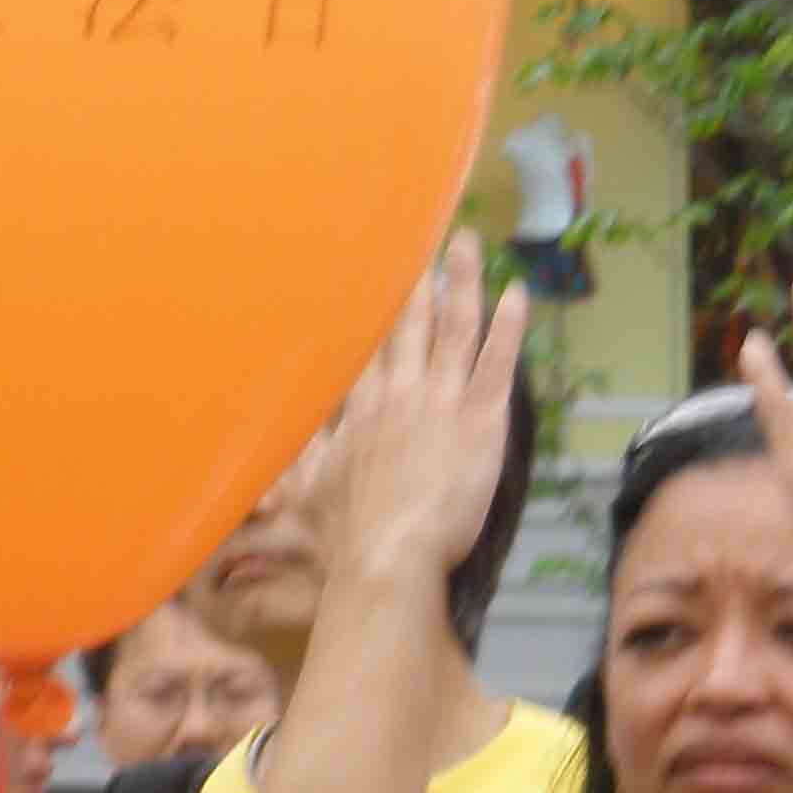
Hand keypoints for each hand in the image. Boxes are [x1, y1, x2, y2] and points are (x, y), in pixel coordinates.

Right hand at [334, 228, 528, 580]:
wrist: (386, 555)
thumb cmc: (347, 536)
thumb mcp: (308, 493)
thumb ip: (300, 462)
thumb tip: (275, 448)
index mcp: (362, 409)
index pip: (369, 346)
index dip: (373, 310)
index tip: (375, 275)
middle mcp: (400, 392)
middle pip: (410, 323)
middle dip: (418, 278)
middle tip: (423, 236)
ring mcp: (442, 401)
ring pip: (455, 328)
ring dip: (464, 282)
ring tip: (470, 244)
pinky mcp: (481, 420)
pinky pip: (497, 362)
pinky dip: (508, 327)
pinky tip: (518, 293)